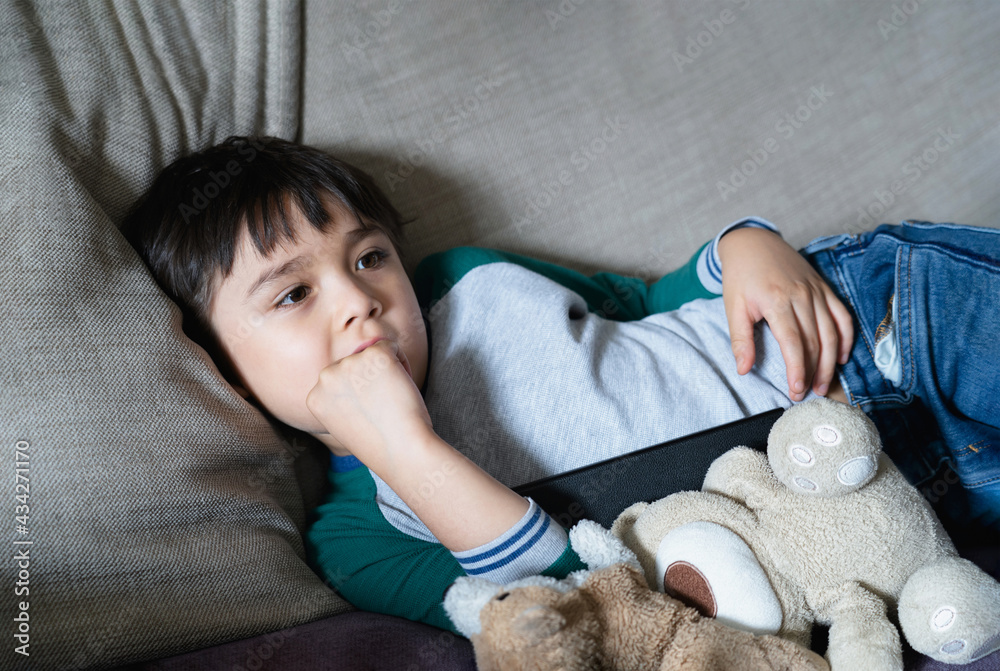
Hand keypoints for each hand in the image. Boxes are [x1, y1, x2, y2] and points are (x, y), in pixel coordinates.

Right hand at [306, 339, 433, 467]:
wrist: (401, 451)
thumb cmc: (380, 442)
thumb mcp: (345, 422)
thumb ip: (342, 398)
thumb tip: (353, 372)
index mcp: (315, 396)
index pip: (340, 379)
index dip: (360, 395)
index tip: (369, 415)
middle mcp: (326, 376)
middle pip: (355, 363)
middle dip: (371, 379)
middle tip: (383, 407)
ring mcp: (349, 363)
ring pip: (373, 353)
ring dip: (387, 372)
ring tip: (391, 400)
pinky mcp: (374, 354)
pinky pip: (392, 346)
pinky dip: (402, 364)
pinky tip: (400, 388)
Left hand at [718, 227, 853, 400]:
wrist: (753, 242)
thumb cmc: (741, 276)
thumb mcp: (733, 307)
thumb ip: (740, 340)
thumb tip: (744, 370)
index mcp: (777, 301)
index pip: (793, 344)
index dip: (797, 370)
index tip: (795, 391)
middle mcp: (802, 296)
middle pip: (815, 341)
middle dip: (813, 372)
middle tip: (807, 394)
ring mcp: (816, 290)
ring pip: (831, 331)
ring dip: (830, 361)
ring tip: (824, 383)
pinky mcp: (824, 287)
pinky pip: (841, 314)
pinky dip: (845, 337)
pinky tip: (840, 357)